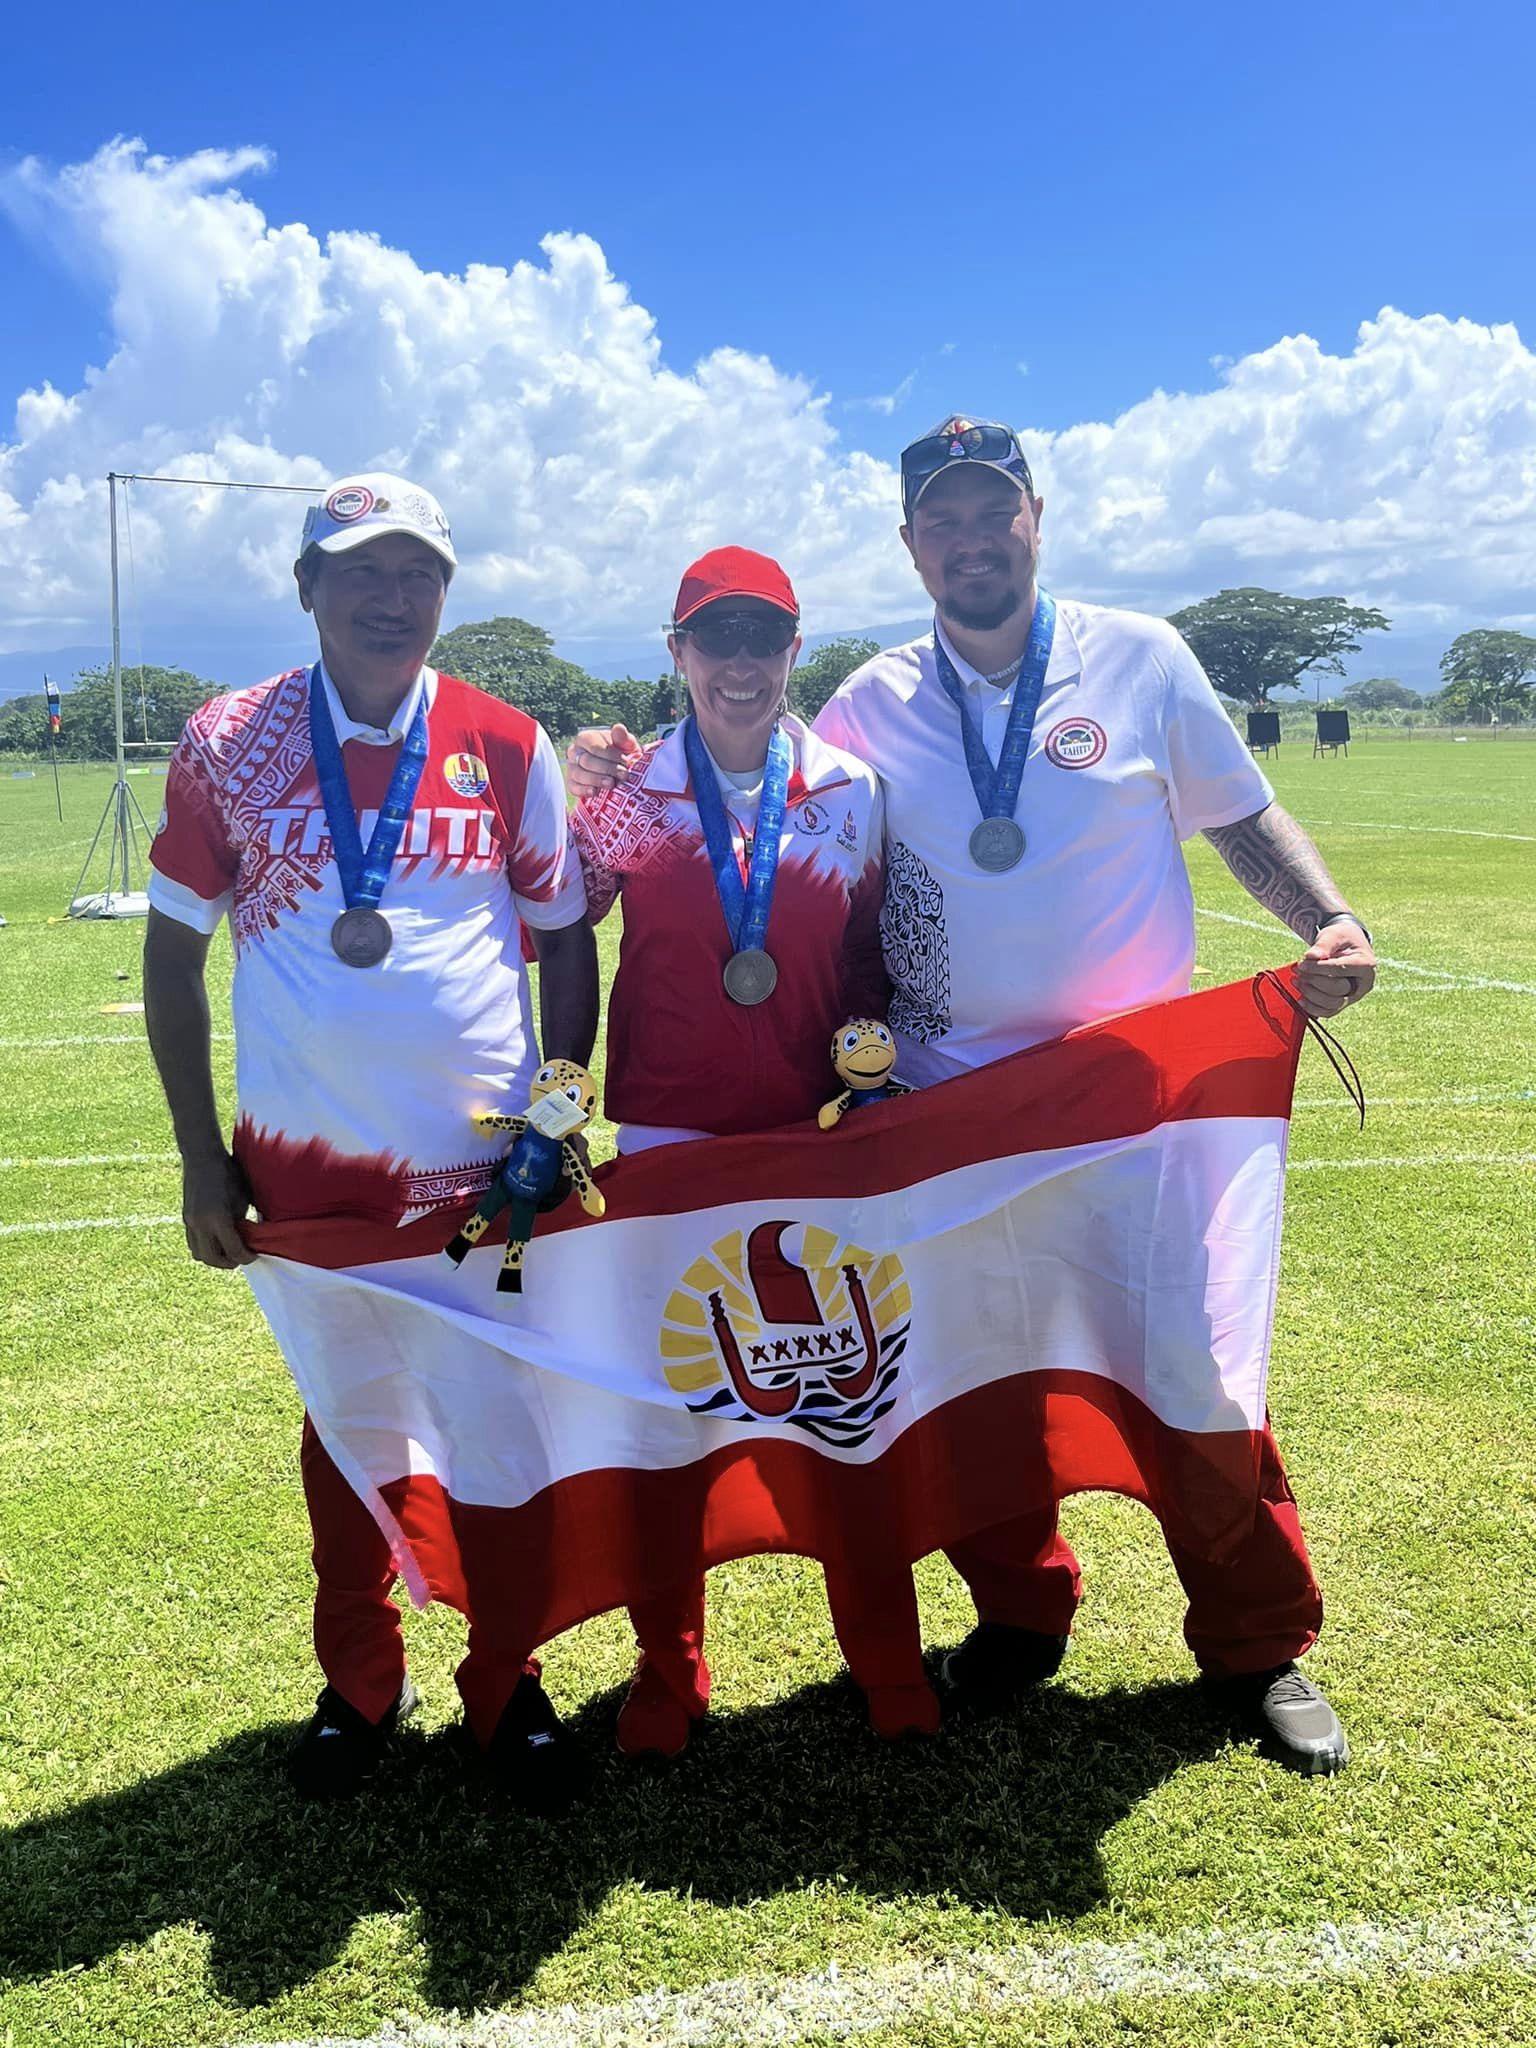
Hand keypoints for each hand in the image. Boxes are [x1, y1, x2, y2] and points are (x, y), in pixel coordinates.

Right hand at [181, 1152, 256, 1267]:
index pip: (233, 1250)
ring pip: (199, 1254)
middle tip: (242, 1258)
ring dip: (214, 1258)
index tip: (254, 1256)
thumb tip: (250, 1239)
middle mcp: (200, 1224)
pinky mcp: (185, 1219)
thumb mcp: (242, 1198)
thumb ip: (243, 1222)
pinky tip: (217, 1242)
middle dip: (229, 1263)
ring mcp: (189, 1222)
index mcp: (218, 1218)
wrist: (202, 1157)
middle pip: (212, 1259)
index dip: (246, 1257)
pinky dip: (205, 1248)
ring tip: (229, 1252)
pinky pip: (193, 1243)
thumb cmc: (229, 1173)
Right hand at [566, 723, 641, 795]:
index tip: (626, 762)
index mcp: (586, 738)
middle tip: (623, 775)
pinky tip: (594, 792)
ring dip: (596, 780)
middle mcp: (575, 751)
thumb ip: (623, 738)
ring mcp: (571, 767)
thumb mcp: (626, 745)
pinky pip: (573, 787)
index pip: (594, 747)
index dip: (610, 755)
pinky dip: (583, 790)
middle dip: (606, 769)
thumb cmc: (621, 755)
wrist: (618, 772)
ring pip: (579, 774)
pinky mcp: (572, 783)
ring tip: (611, 784)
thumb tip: (618, 728)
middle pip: (586, 761)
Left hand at [1297, 917, 1375, 1019]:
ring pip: (1333, 1004)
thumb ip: (1324, 944)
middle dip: (1314, 981)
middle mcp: (1363, 983)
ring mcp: (1354, 995)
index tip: (1302, 964)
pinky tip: (1300, 999)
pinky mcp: (1343, 1002)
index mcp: (1366, 964)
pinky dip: (1313, 1008)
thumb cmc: (1342, 938)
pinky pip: (1329, 1012)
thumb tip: (1311, 956)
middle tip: (1299, 972)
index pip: (1340, 969)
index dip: (1318, 968)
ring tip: (1297, 982)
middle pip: (1338, 989)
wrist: (1346, 945)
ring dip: (1311, 996)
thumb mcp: (1334, 934)